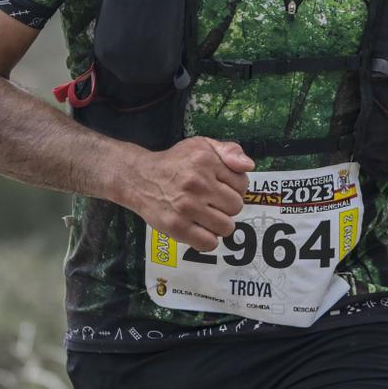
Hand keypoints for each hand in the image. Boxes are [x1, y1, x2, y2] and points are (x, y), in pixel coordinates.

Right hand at [122, 137, 252, 250]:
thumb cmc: (175, 163)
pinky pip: (209, 243)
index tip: (220, 187)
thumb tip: (248, 166)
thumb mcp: (201, 145)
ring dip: (219, 224)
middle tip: (211, 201)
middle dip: (226, 206)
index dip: (234, 187)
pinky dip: (207, 239)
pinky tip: (199, 228)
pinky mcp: (176, 227)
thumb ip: (229, 150)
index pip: (242, 184)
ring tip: (205, 215)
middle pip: (236, 206)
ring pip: (226, 227)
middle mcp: (196, 183)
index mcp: (205, 161)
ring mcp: (186, 207)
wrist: (139, 178)